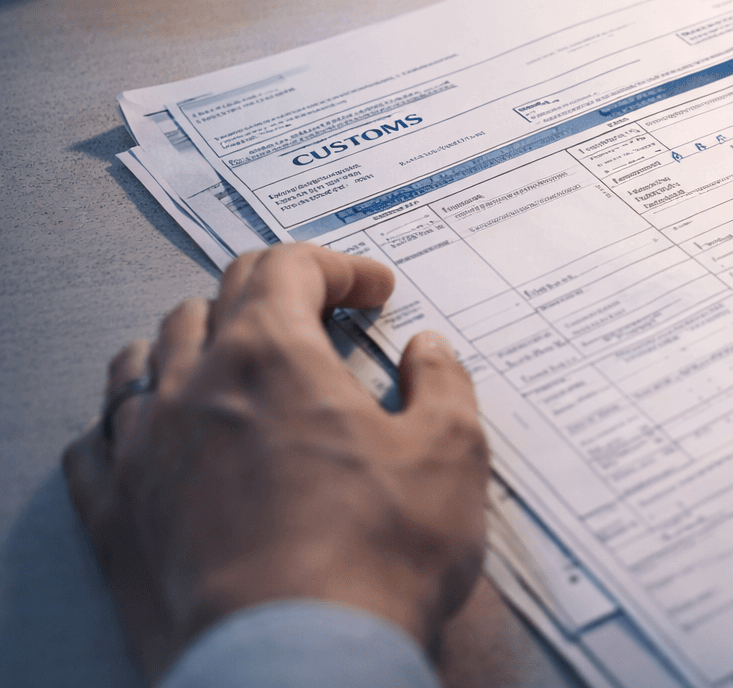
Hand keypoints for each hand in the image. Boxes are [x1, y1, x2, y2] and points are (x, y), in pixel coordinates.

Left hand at [63, 244, 489, 681]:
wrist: (295, 662)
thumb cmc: (375, 558)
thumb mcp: (452, 455)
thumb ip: (442, 385)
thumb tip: (428, 351)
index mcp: (274, 357)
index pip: (288, 267)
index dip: (338, 266)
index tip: (373, 291)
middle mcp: (195, 387)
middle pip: (215, 301)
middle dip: (273, 295)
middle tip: (317, 320)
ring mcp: (143, 452)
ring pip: (144, 359)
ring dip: (191, 344)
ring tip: (228, 363)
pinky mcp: (116, 518)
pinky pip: (97, 443)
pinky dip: (128, 422)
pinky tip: (153, 434)